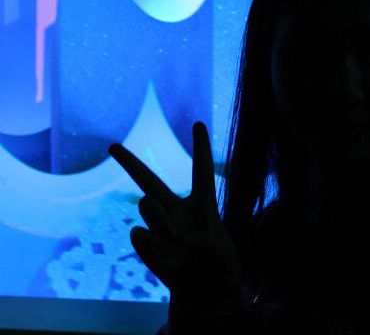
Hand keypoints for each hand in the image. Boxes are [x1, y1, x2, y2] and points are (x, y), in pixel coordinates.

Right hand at [109, 123, 241, 311]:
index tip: (199, 122)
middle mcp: (177, 209)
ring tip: (177, 240)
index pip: (201, 170)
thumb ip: (178, 234)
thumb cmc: (216, 263)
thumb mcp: (210, 249)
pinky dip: (152, 245)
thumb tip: (143, 230)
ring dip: (159, 219)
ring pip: (147, 207)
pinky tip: (164, 255)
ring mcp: (159, 226)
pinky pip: (139, 235)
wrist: (205, 288)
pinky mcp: (147, 244)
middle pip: (149, 181)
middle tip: (111, 146)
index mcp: (203, 203)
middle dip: (129, 163)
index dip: (200, 147)